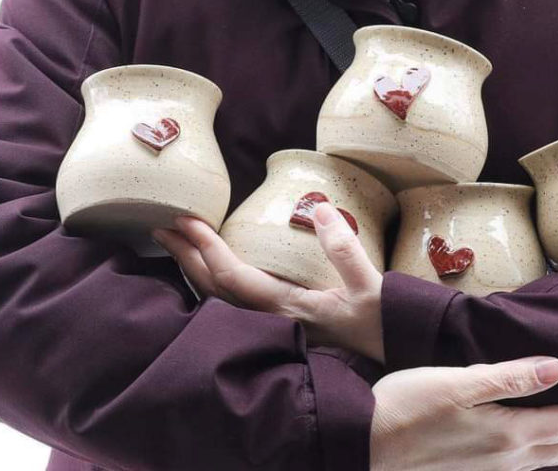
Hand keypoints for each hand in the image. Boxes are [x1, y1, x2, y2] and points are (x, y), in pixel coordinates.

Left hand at [153, 204, 384, 361]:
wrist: (395, 350)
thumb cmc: (383, 320)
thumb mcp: (370, 285)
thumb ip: (344, 248)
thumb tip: (316, 208)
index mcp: (286, 308)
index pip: (232, 276)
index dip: (205, 248)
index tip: (186, 221)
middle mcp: (272, 318)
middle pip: (213, 289)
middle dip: (185, 256)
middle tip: (161, 226)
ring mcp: (274, 323)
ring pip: (218, 298)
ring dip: (193, 269)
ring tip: (175, 244)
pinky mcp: (281, 320)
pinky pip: (233, 301)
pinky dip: (212, 281)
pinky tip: (209, 269)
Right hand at [369, 357, 557, 470]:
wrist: (367, 446)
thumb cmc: (408, 407)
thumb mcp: (458, 384)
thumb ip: (510, 378)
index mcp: (510, 432)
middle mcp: (509, 458)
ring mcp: (492, 470)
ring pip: (554, 460)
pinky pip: (532, 466)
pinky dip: (555, 457)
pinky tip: (548, 454)